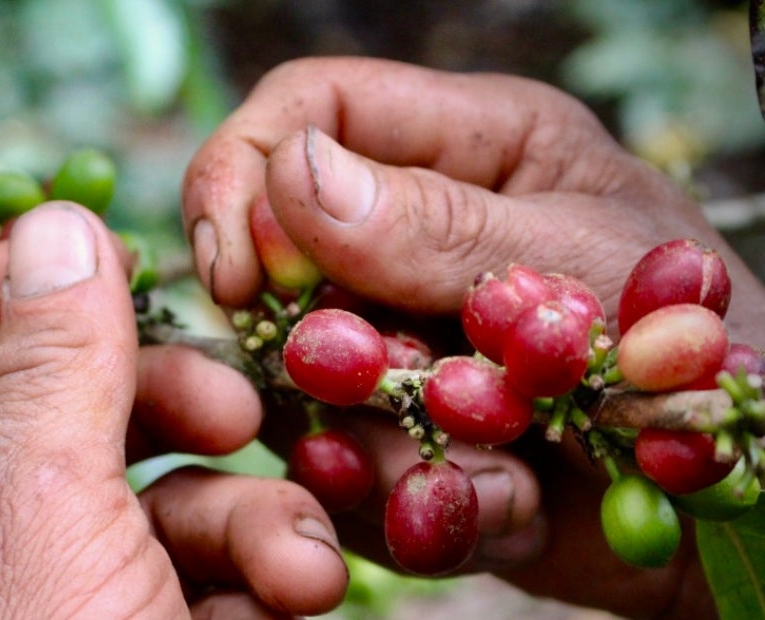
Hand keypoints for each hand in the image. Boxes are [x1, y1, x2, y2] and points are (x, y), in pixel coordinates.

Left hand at [0, 203, 347, 618]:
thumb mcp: (36, 505)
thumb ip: (53, 358)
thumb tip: (57, 224)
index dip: (1, 286)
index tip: (104, 263)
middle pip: (64, 410)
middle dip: (167, 402)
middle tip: (238, 405)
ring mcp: (60, 601)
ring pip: (159, 499)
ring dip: (247, 515)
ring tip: (302, 560)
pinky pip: (206, 576)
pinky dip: (264, 575)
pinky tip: (310, 594)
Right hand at [182, 57, 764, 617]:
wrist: (748, 505)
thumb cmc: (707, 346)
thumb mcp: (585, 263)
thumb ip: (439, 224)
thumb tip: (292, 173)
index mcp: (468, 148)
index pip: (308, 110)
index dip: (247, 175)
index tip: (242, 274)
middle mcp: (415, 238)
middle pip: (279, 253)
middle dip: (308, 336)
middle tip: (384, 385)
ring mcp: (399, 339)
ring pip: (299, 376)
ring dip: (380, 440)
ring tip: (498, 469)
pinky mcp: (398, 432)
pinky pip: (343, 469)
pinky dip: (409, 501)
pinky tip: (499, 504)